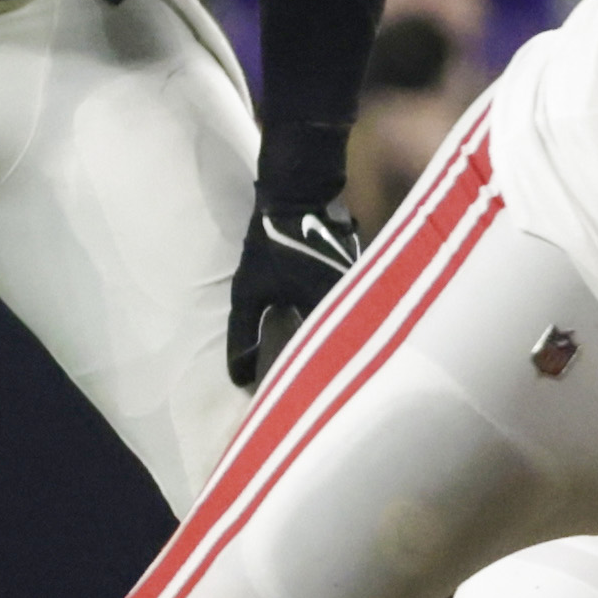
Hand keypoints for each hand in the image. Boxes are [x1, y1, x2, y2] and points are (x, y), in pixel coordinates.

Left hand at [229, 190, 364, 385]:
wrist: (298, 197)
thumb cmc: (273, 245)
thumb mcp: (249, 291)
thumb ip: (244, 332)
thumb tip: (239, 376)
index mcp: (327, 311)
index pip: (322, 359)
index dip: (309, 381)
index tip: (298, 399)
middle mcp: (352, 304)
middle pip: (339, 346)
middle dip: (324, 369)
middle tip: (309, 391)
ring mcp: (357, 290)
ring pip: (346, 329)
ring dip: (332, 347)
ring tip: (317, 370)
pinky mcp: (356, 280)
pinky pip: (347, 312)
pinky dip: (336, 327)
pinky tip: (324, 337)